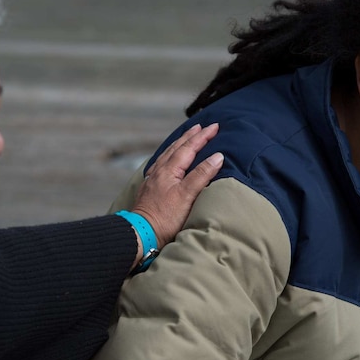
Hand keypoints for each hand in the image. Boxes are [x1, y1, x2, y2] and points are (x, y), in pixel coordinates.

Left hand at [130, 123, 223, 248]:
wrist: (142, 233)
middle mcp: (159, 171)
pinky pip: (160, 163)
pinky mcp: (149, 188)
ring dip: (179, 143)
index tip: (215, 127)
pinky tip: (167, 159)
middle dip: (191, 136)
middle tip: (201, 126)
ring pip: (167, 154)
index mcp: (169, 170)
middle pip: (177, 147)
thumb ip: (201, 175)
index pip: (189, 148)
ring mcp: (153, 179)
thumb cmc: (165, 218)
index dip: (203, 137)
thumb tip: (217, 157)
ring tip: (186, 137)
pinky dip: (168, 156)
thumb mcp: (187, 195)